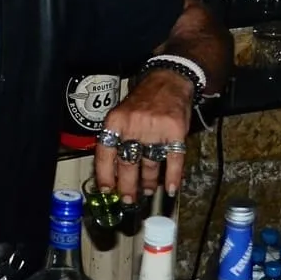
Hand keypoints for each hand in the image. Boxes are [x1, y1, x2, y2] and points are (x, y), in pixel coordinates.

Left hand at [96, 70, 193, 199]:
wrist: (168, 81)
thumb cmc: (143, 102)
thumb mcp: (122, 115)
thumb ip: (116, 138)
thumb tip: (111, 170)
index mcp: (115, 122)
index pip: (105, 153)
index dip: (104, 174)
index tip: (106, 189)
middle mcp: (133, 126)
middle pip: (127, 164)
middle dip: (127, 186)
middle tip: (128, 199)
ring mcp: (155, 129)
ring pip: (149, 164)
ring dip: (148, 181)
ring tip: (147, 190)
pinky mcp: (176, 131)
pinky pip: (173, 160)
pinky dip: (172, 177)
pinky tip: (170, 188)